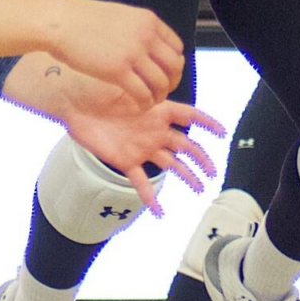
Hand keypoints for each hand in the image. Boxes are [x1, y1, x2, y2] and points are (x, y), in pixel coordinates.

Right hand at [46, 0, 183, 108]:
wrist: (60, 21)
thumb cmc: (83, 19)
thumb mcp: (120, 16)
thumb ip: (137, 29)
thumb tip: (148, 44)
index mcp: (148, 21)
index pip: (177, 47)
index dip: (173, 64)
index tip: (165, 74)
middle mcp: (146, 35)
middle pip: (174, 66)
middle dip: (171, 82)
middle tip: (161, 91)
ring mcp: (133, 53)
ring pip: (161, 83)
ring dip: (158, 96)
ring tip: (149, 101)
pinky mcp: (118, 70)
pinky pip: (143, 94)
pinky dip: (144, 103)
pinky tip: (138, 105)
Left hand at [59, 80, 225, 213]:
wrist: (76, 108)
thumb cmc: (99, 92)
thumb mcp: (126, 88)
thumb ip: (147, 92)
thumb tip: (163, 91)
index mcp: (157, 111)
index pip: (189, 115)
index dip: (207, 123)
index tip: (223, 133)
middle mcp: (154, 130)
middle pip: (184, 145)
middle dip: (201, 158)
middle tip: (212, 172)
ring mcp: (142, 147)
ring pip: (170, 164)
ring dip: (185, 176)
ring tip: (198, 190)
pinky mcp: (126, 161)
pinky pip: (141, 182)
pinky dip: (150, 197)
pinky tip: (159, 212)